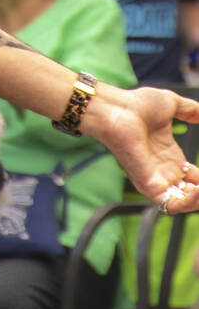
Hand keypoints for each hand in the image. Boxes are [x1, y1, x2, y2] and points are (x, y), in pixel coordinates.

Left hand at [89, 85, 198, 210]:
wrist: (117, 110)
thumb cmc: (136, 105)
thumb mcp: (171, 104)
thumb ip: (189, 110)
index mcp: (170, 156)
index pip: (193, 178)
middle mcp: (164, 170)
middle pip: (189, 194)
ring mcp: (156, 179)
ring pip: (183, 203)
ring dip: (198, 201)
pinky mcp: (148, 185)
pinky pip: (171, 204)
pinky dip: (189, 202)